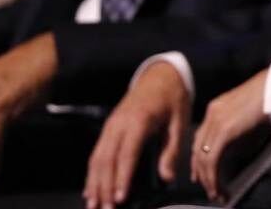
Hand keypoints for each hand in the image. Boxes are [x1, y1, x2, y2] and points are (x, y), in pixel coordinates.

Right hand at [84, 61, 189, 208]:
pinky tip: (91, 190)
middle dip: (104, 187)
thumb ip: (172, 150)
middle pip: (107, 160)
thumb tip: (167, 178)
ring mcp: (110, 127)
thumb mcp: (180, 122)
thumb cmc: (173, 99)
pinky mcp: (108, 129)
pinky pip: (96, 154)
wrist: (161, 75)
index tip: (120, 198)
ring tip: (94, 205)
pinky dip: (92, 174)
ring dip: (94, 184)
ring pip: (97, 159)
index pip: (127, 154)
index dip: (122, 178)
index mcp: (138, 121)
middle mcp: (118, 125)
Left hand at [190, 68, 267, 201]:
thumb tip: (238, 149)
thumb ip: (238, 130)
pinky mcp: (224, 131)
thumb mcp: (248, 115)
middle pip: (197, 148)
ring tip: (215, 191)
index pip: (200, 138)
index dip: (199, 158)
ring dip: (207, 178)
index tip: (201, 172)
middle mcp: (212, 114)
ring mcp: (216, 122)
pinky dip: (212, 175)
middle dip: (201, 171)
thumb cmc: (269, 97)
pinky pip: (211, 159)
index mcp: (216, 108)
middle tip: (207, 187)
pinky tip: (218, 185)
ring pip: (202, 157)